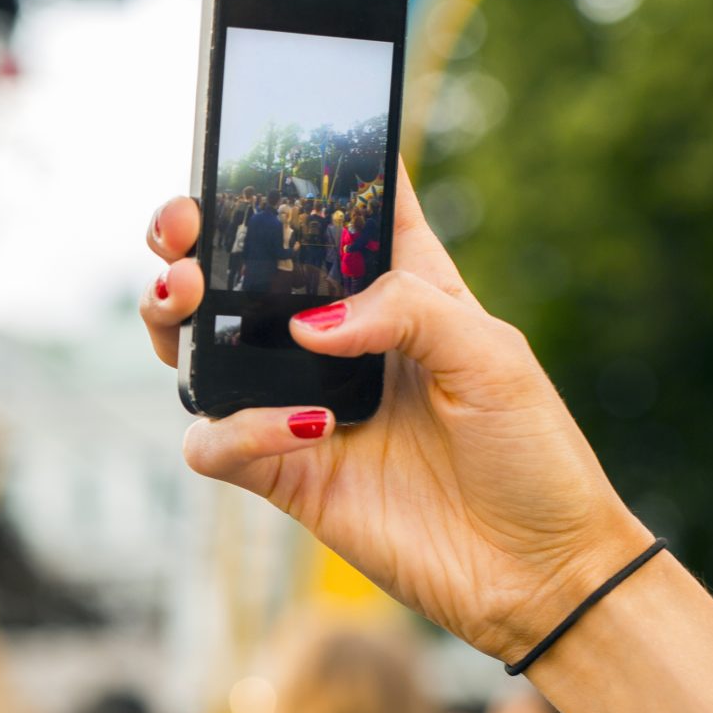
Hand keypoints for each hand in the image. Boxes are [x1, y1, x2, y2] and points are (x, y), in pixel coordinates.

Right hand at [141, 171, 652, 663]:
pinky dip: (235, 430)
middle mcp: (334, 338)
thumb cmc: (534, 455)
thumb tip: (306, 324)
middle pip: (236, 267)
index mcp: (395, 287)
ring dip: (173, 314)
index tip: (262, 137)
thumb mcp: (492, 357)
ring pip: (197, 344)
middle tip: (181, 228)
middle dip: (191, 233)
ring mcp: (297, 401)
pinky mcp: (283, 473)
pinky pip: (217, 441)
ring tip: (186, 296)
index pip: (335, 207)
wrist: (539, 574)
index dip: (297, 165)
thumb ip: (406, 311)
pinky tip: (296, 429)